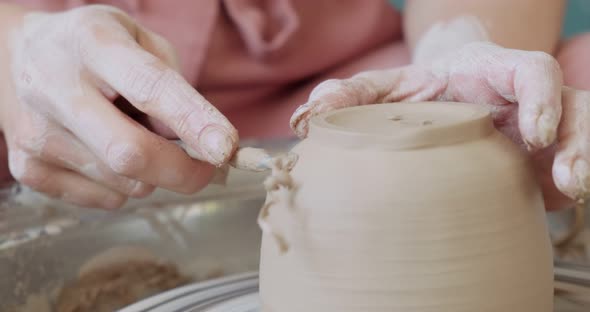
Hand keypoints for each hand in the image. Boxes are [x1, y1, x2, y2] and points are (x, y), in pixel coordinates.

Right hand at [0, 5, 237, 208]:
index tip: (226, 148)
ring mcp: (36, 132)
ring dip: (152, 173)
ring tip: (134, 138)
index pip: (150, 87)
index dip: (193, 121)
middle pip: (130, 152)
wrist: (15, 59)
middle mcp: (55, 86)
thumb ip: (173, 85)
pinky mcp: (29, 167)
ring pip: (123, 183)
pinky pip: (105, 199)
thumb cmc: (94, 49)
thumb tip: (198, 145)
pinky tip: (108, 153)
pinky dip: (125, 185)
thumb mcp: (137, 40)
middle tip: (206, 169)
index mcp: (93, 42)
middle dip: (183, 171)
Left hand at [291, 42, 589, 210]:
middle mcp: (523, 98)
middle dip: (575, 137)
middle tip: (564, 173)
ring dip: (581, 160)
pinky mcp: (540, 157)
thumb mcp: (386, 89)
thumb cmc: (418, 92)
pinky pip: (569, 165)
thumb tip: (310, 115)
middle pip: (572, 105)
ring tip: (571, 189)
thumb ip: (352, 96)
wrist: (442, 97)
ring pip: (580, 134)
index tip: (530, 133)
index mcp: (490, 72)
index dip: (539, 96)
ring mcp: (539, 127)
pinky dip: (568, 183)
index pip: (531, 70)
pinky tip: (558, 200)